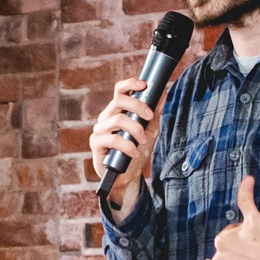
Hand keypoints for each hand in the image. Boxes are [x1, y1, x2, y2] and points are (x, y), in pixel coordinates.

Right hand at [88, 77, 157, 215]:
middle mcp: (106, 117)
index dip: (130, 83)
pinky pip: (112, 139)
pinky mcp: (96, 144)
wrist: (127, 176)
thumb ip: (154, 113)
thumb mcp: (150, 130)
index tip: (145, 85)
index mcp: (118, 110)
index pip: (119, 90)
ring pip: (117, 119)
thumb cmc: (137, 150)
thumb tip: (163, 93)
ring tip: (143, 140)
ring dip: (135, 129)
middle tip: (150, 117)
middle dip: (138, 106)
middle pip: (119, 100)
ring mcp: (100, 130)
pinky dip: (127, 145)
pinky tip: (134, 152)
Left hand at [195, 177, 259, 259]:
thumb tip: (247, 177)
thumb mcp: (255, 216)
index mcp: (221, 241)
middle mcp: (219, 259)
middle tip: (253, 250)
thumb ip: (246, 197)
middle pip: (222, 253)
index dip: (239, 235)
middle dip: (234, 251)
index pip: (226, 236)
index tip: (252, 237)